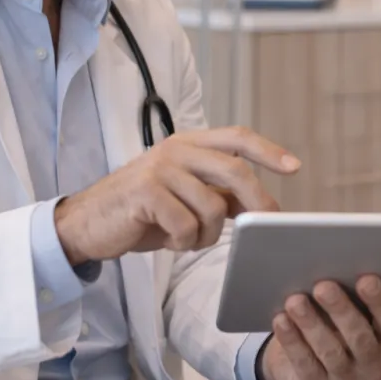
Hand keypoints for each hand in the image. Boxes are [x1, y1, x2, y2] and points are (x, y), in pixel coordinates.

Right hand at [54, 126, 299, 264]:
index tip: (294, 167)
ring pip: (213, 207)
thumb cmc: (140, 212)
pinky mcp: (146, 193)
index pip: (237, 138)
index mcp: (187, 144)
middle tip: (267, 224)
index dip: (268, 151)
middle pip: (235, 171)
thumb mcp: (184, 198)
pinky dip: (184, 242)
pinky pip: (187, 226)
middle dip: (257, 202)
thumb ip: (218, 194)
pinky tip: (167, 240)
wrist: (86, 224)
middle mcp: (175, 149)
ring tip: (185, 237)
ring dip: (206, 234)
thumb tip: (260, 204)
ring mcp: (160, 169)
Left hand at [258, 275, 380, 379]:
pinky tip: (281, 319)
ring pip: (330, 352)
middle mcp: (376, 367)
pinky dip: (292, 341)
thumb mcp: (356, 311)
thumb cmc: (341, 322)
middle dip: (341, 310)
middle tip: (323, 286)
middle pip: (360, 338)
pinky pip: (305, 365)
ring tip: (295, 301)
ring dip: (311, 324)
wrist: (313, 360)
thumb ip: (356, 295)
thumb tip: (341, 261)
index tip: (366, 278)